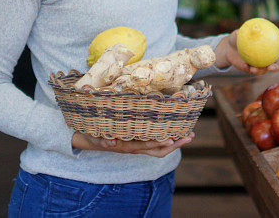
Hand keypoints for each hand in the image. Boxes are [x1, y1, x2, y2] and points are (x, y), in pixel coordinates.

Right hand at [71, 131, 193, 156]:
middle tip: (190, 136)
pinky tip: (174, 130)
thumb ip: (102, 140)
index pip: (147, 146)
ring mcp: (138, 145)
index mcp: (128, 146)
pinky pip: (154, 142)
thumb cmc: (94, 135)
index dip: (159, 143)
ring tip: (188, 134)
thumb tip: (111, 143)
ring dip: (175, 142)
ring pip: (159, 148)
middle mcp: (135, 147)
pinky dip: (165, 137)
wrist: (88, 140)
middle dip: (175, 144)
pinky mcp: (137, 141)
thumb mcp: (95, 137)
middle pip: (159, 150)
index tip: (171, 139)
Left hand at [214, 31, 278, 74]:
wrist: (228, 48)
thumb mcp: (239, 33)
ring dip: (261, 70)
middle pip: (277, 62)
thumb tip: (253, 28)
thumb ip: (245, 32)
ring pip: (265, 69)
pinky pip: (255, 71)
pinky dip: (252, 70)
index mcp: (268, 44)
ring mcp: (262, 63)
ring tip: (254, 69)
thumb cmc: (237, 37)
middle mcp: (268, 54)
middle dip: (277, 66)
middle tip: (271, 67)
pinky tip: (248, 68)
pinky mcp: (254, 69)